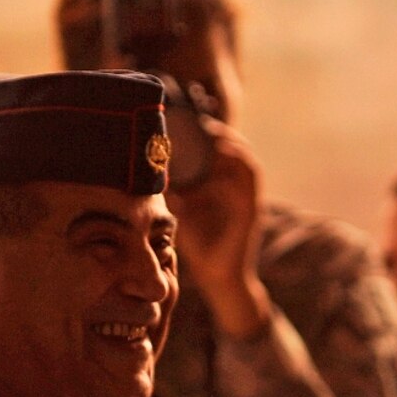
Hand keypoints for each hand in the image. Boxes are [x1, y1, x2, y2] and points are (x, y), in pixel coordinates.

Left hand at [167, 119, 269, 336]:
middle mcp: (236, 190)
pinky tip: (223, 152)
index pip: (217, 154)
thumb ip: (171, 194)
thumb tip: (145, 175)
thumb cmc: (198, 248)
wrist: (217, 279)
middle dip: (219, 132)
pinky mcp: (252, 209)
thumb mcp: (180, 213)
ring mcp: (247, 198)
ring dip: (231, 142)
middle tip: (200, 117)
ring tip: (212, 130)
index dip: (207, 134)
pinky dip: (239, 163)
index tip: (189, 119)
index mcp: (221, 188)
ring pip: (245, 160)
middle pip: (233, 150)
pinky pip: (250, 179)